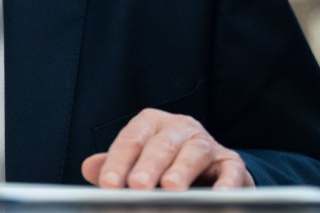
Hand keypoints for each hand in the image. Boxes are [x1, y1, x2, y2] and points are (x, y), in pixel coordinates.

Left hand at [81, 109, 253, 189]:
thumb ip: (114, 166)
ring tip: (171, 187)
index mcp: (150, 124)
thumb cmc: (162, 166)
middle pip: (161, 145)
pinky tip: (219, 196)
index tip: (108, 184)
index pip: (131, 141)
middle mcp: (179, 127)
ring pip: (194, 152)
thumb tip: (89, 168)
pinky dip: (227, 183)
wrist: (207, 170)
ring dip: (182, 170)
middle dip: (148, 167)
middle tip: (137, 186)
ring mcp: (206, 143)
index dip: (118, 163)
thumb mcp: (136, 162)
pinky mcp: (231, 162)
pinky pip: (231, 170)